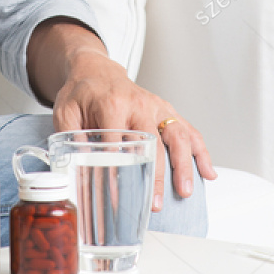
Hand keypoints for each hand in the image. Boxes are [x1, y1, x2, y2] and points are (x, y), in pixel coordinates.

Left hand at [49, 45, 218, 212]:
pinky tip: (208, 171)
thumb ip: (70, 140)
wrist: (96, 70)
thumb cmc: (81, 93)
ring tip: (185, 191)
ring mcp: (156, 107)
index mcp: (112, 105)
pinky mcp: (166, 110)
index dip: (120, 171)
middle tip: (156, 203)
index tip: (120, 197)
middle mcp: (138, 104)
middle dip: (157, 175)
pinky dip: (201, 151)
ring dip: (183, 165)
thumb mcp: (65, 113)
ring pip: (177, 136)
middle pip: (153, 143)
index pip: (118, 144)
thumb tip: (75, 171)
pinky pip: (188, 130)